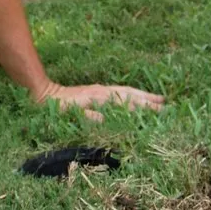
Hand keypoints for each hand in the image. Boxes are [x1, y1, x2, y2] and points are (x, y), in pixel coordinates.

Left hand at [33, 80, 164, 120]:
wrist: (44, 93)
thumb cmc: (56, 107)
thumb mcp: (69, 113)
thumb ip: (87, 116)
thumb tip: (104, 119)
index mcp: (100, 97)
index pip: (127, 102)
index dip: (143, 106)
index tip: (159, 110)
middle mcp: (103, 91)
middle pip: (131, 95)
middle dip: (149, 100)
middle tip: (167, 106)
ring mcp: (101, 90)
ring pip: (127, 92)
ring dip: (143, 96)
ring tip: (158, 100)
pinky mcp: (98, 92)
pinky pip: (120, 92)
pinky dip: (132, 95)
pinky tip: (137, 99)